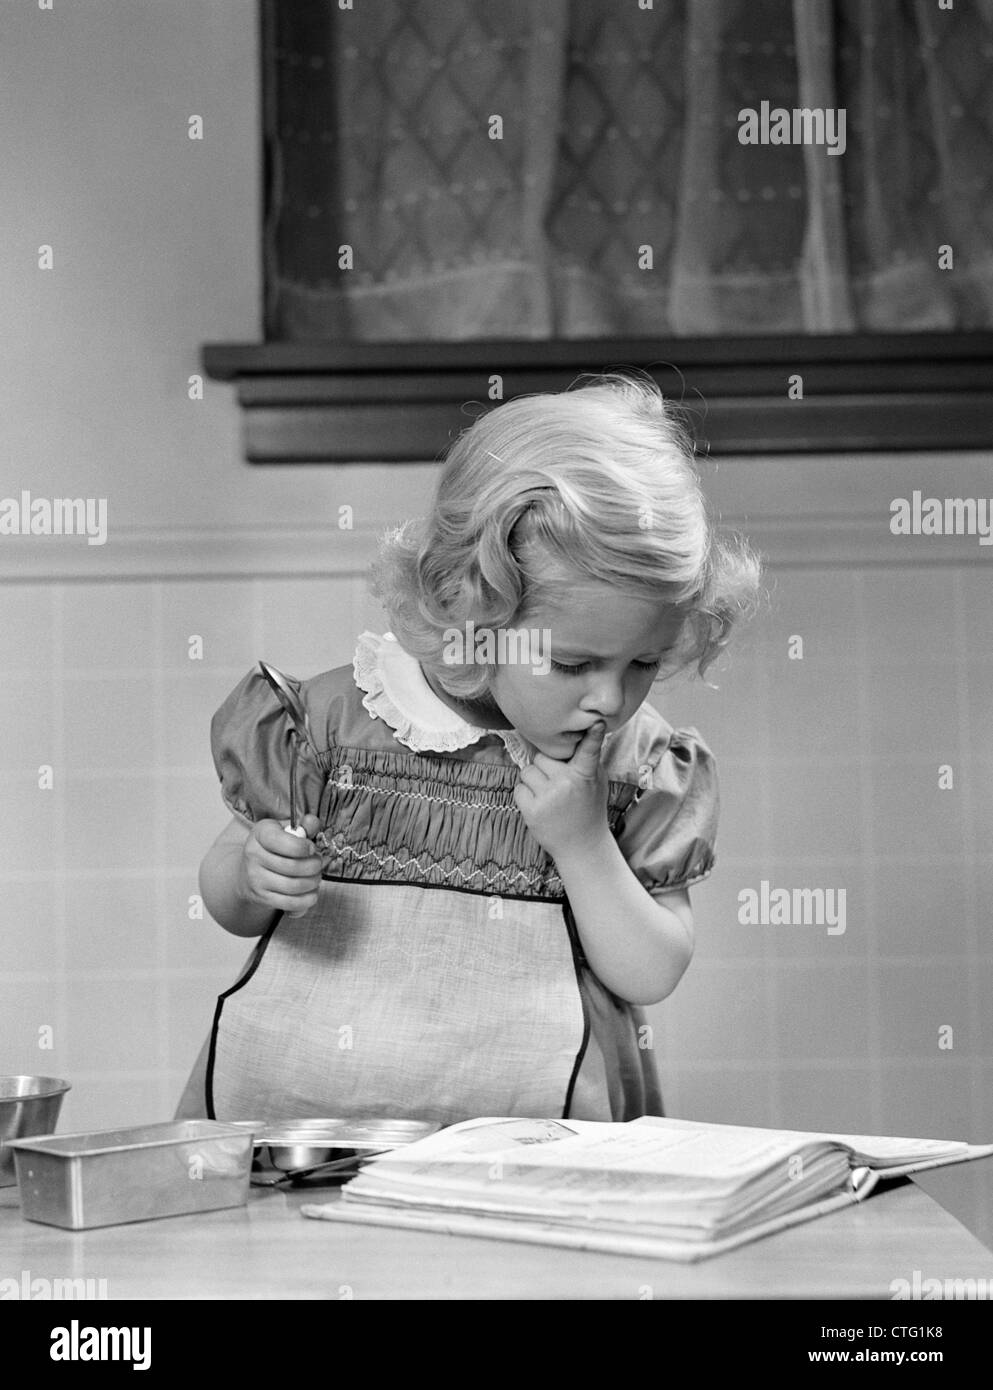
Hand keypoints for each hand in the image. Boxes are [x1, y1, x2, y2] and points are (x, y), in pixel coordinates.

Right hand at [238, 814, 321, 918]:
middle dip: (314, 866)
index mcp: (260, 833)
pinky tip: (311, 892)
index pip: (281, 840)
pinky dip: (307, 900)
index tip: (312, 848)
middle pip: (293, 866)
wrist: (250, 871)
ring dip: (313, 883)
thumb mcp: (287, 831)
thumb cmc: (276, 848)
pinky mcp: (261, 897)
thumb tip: (312, 822)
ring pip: (294, 886)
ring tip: (315, 877)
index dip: (302, 847)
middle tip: (318, 864)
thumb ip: (304, 826)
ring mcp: (255, 878)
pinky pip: (290, 903)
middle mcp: (253, 854)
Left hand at [513, 721, 609, 860]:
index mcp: (585, 775)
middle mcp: (567, 783)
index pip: (589, 751)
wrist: (582, 845)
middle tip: (557, 785)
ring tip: (548, 796)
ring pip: (527, 771)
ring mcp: (548, 797)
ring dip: (533, 781)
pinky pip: (518, 788)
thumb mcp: (596, 783)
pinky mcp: (532, 810)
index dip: (593, 736)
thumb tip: (579, 734)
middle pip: (541, 757)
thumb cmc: (588, 809)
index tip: (596, 723)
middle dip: (545, 768)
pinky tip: (539, 806)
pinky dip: (525, 795)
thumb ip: (586, 760)